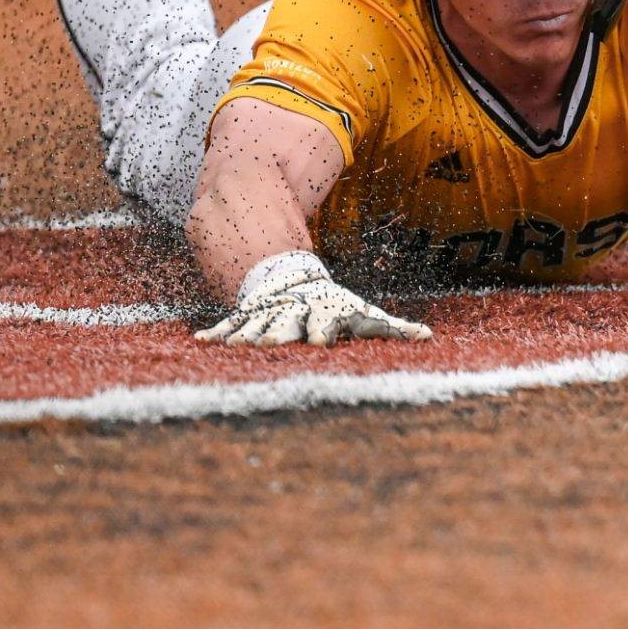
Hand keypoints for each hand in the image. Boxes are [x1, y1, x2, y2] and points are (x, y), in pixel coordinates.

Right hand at [195, 252, 430, 347]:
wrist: (298, 282)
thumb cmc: (337, 308)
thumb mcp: (365, 315)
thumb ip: (394, 328)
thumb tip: (429, 337)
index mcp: (324, 314)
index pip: (324, 322)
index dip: (324, 331)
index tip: (321, 342)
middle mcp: (295, 313)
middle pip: (286, 324)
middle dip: (280, 334)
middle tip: (273, 345)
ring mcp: (270, 314)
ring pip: (256, 326)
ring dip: (245, 336)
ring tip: (233, 346)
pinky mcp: (249, 317)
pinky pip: (230, 325)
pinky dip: (216, 333)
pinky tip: (198, 341)